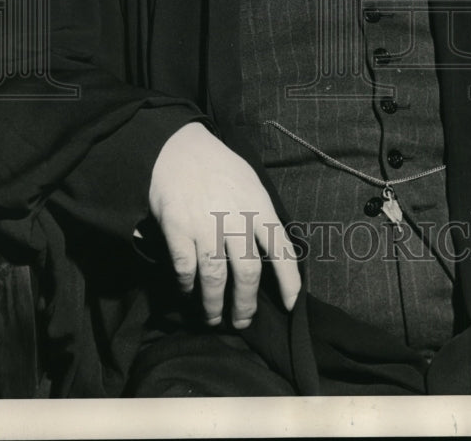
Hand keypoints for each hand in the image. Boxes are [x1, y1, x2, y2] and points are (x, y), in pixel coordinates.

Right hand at [148, 123, 299, 328]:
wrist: (178, 148)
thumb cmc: (219, 169)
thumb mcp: (251, 185)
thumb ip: (262, 217)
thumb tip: (273, 255)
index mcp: (259, 207)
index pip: (282, 251)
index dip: (289, 283)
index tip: (292, 305)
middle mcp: (236, 219)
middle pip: (248, 273)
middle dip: (246, 305)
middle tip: (243, 321)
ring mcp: (205, 225)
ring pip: (215, 278)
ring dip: (214, 305)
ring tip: (213, 319)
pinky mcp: (178, 229)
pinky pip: (186, 269)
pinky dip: (187, 286)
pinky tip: (189, 290)